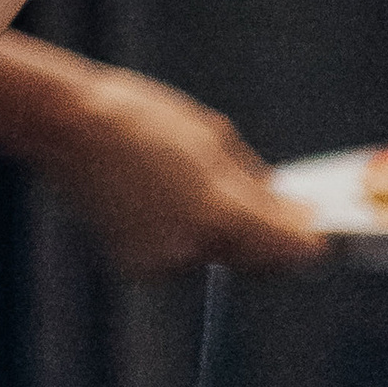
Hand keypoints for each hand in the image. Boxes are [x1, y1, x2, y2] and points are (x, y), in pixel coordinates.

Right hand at [40, 64, 326, 276]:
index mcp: (221, 211)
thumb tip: (295, 213)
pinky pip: (182, 259)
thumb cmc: (140, 118)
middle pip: (259, 262)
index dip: (311, 242)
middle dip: (268, 238)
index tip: (319, 230)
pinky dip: (183, 238)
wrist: (69, 128)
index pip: (291, 249)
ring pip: (217, 257)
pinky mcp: (138, 268)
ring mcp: (164, 262)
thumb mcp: (214, 138)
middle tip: (265, 203)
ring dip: (221, 235)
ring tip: (190, 188)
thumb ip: (260, 186)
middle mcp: (196, 247)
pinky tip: (162, 202)